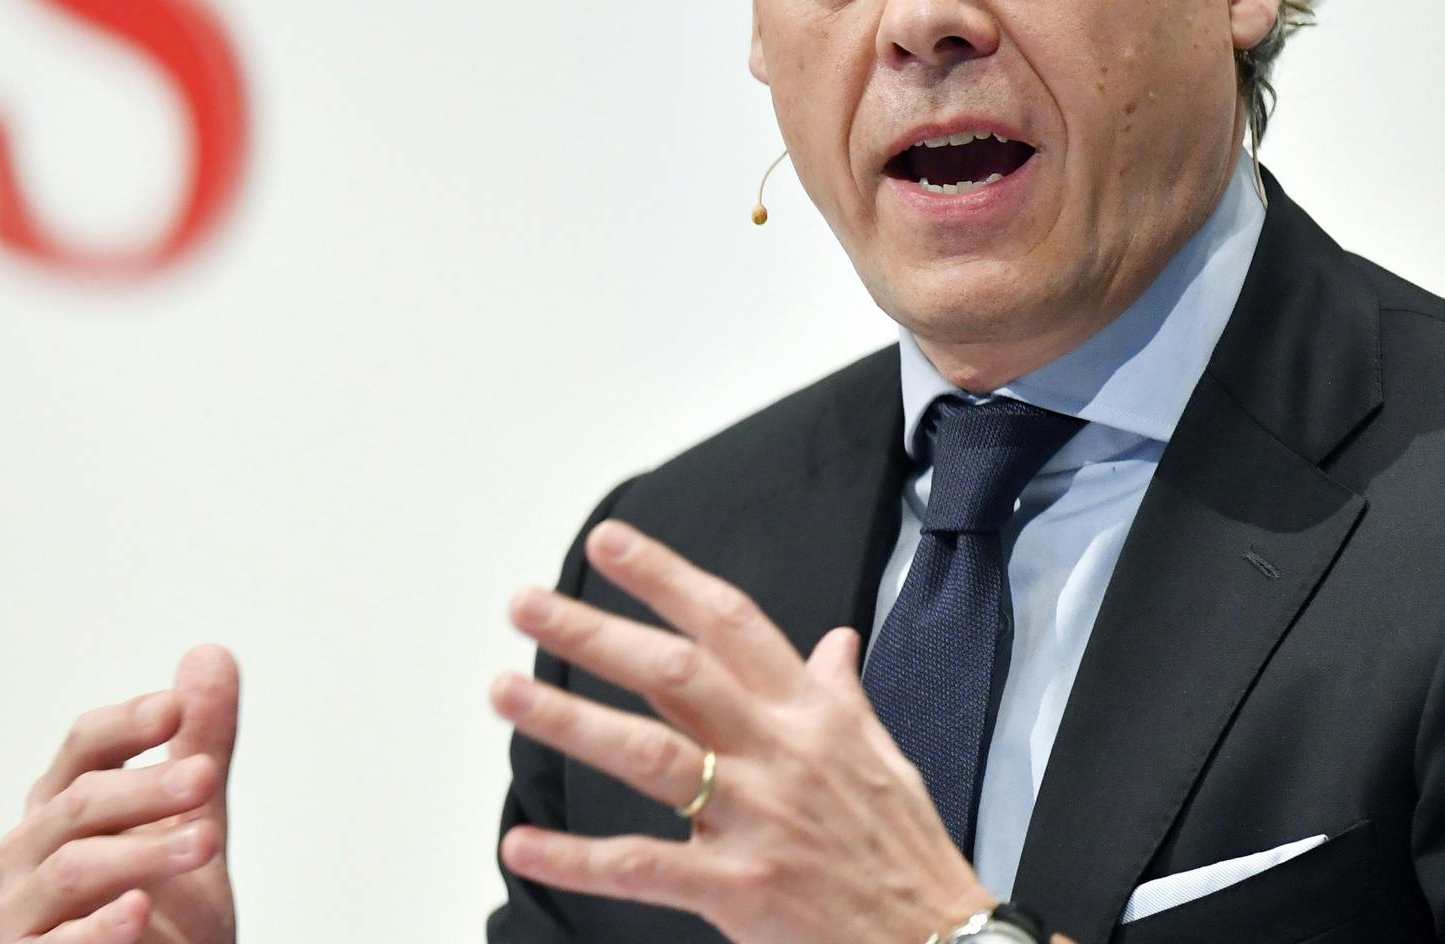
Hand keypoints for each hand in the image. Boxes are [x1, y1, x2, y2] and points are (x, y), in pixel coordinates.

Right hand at [0, 645, 239, 943]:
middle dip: (147, 789)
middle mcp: (32, 848)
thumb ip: (199, 747)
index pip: (85, 747)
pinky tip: (139, 910)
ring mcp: (24, 908)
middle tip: (205, 778)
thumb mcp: (191, 824)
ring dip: (142, 853)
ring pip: (73, 867)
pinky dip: (100, 927)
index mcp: (64, 803)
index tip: (175, 708)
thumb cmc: (164, 914)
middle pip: (81, 801)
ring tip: (206, 842)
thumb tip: (210, 656)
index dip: (127, 725)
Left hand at [491, 520, 998, 943]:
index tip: (608, 541)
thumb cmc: (904, 850)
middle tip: (525, 604)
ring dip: (569, 720)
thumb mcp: (883, 755)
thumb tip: (835, 642)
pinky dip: (577, 859)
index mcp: (810, 715)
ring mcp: (758, 819)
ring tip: (504, 692)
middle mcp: (779, 754)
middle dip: (594, 633)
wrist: (940, 943)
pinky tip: (522, 843)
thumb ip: (839, 694)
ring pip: (649, 756)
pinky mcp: (740, 889)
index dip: (665, 577)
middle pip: (675, 675)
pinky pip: (642, 867)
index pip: (729, 623)